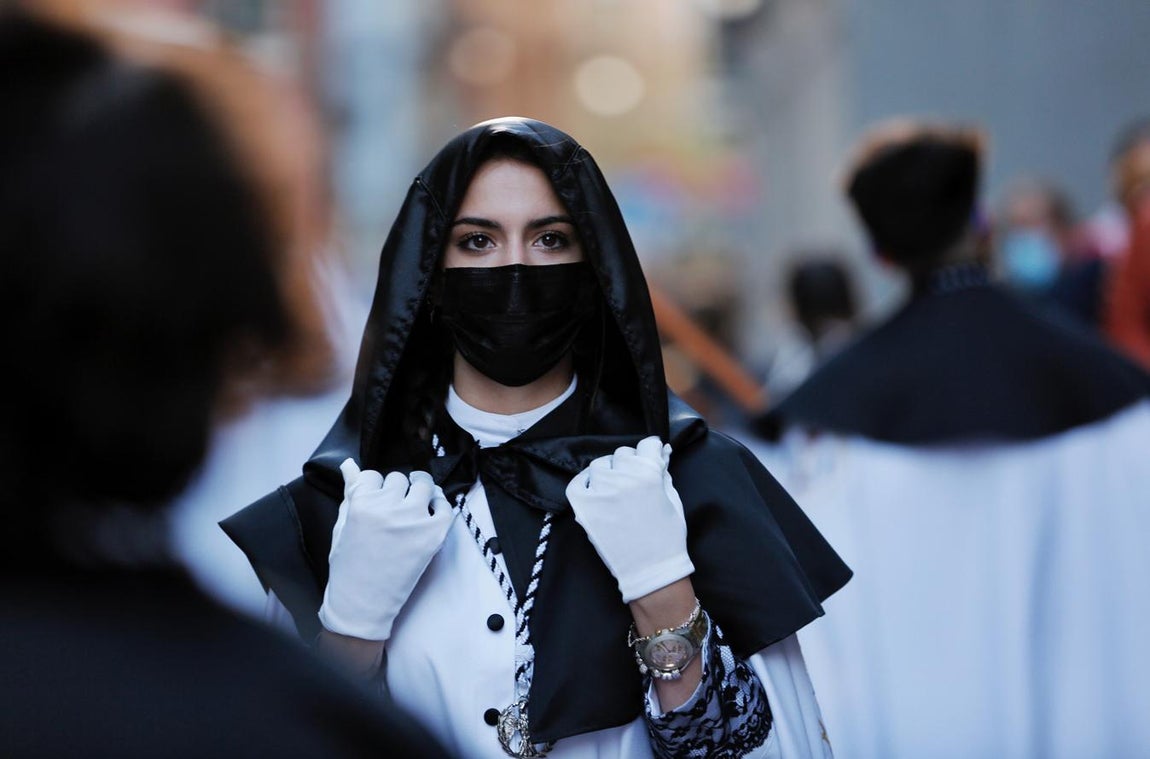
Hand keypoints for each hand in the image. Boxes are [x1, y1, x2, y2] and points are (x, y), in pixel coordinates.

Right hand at [317, 458, 455, 640]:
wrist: (362, 602)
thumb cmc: (349, 565)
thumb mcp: (342, 525)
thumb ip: (350, 492)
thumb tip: (349, 465)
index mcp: (362, 504)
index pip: (373, 474)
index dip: (375, 486)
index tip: (376, 498)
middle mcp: (388, 508)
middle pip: (398, 478)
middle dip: (396, 490)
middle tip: (394, 508)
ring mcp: (413, 521)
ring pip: (423, 485)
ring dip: (419, 491)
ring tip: (414, 505)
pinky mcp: (433, 535)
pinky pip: (445, 507)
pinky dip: (439, 506)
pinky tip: (430, 514)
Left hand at [565, 436, 693, 602]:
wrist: (650, 570)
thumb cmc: (667, 537)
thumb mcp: (673, 500)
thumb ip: (664, 474)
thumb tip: (659, 454)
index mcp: (649, 473)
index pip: (647, 444)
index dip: (651, 452)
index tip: (651, 458)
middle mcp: (623, 478)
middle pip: (623, 454)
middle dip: (630, 464)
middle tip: (633, 481)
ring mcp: (600, 491)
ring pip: (600, 466)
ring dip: (609, 473)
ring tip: (615, 489)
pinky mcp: (583, 507)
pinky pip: (578, 483)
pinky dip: (585, 483)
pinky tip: (595, 490)